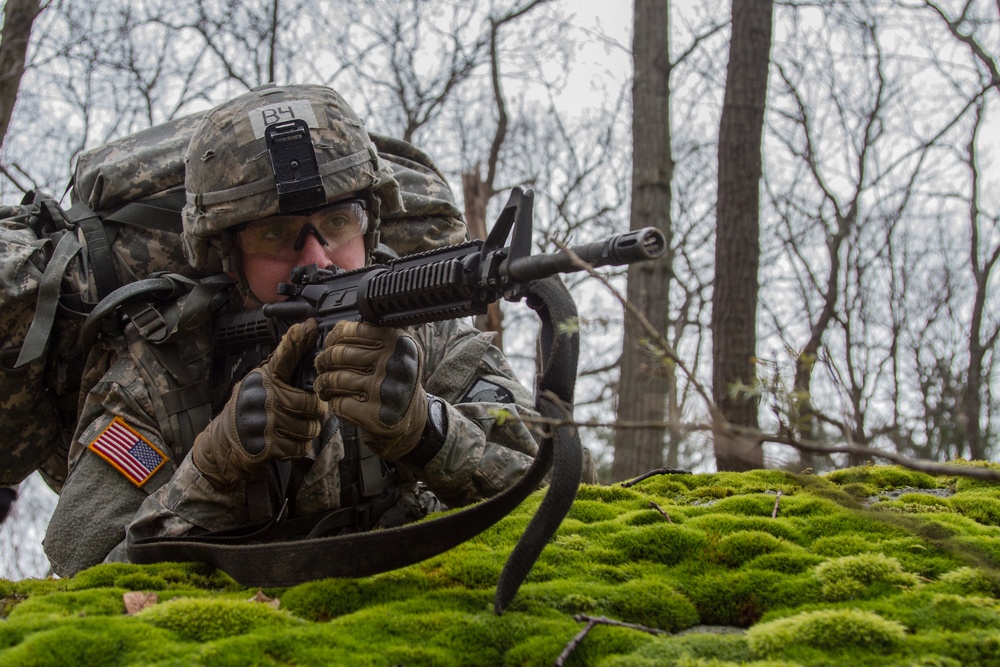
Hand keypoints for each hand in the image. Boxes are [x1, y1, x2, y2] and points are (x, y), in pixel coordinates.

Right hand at [193, 319, 327, 489]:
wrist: (225, 443)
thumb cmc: (251, 409)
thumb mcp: (262, 382)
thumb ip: (285, 364)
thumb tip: (307, 331)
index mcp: (263, 378)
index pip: (283, 357)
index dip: (297, 341)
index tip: (309, 326)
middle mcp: (263, 396)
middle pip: (310, 404)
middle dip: (315, 413)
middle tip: (310, 414)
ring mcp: (264, 421)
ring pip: (309, 428)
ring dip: (307, 432)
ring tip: (296, 428)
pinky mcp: (266, 445)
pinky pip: (299, 447)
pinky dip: (298, 448)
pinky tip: (287, 442)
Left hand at [313, 321, 426, 460]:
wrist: (410, 416)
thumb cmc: (395, 378)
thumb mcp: (395, 350)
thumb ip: (372, 334)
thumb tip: (336, 328)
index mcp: (399, 342)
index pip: (352, 331)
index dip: (333, 337)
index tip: (329, 344)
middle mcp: (394, 364)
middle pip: (338, 354)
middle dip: (323, 360)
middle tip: (321, 365)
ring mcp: (384, 391)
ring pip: (334, 379)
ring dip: (323, 382)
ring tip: (323, 384)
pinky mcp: (375, 415)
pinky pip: (338, 403)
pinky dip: (333, 402)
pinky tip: (337, 400)